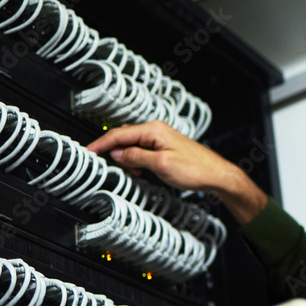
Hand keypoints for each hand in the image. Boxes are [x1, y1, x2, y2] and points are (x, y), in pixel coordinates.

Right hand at [86, 121, 267, 223]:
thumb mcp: (161, 165)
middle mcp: (156, 131)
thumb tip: (117, 154)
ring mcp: (161, 139)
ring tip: (130, 171)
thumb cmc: (195, 169)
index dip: (101, 144)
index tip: (88, 151)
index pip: (119, 134)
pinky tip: (140, 171)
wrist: (217, 175)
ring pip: (133, 146)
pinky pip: (143, 151)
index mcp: (154, 130)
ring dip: (127, 158)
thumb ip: (136, 158)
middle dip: (113, 151)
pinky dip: (136, 161)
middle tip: (103, 163)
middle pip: (124, 138)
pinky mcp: (165, 148)